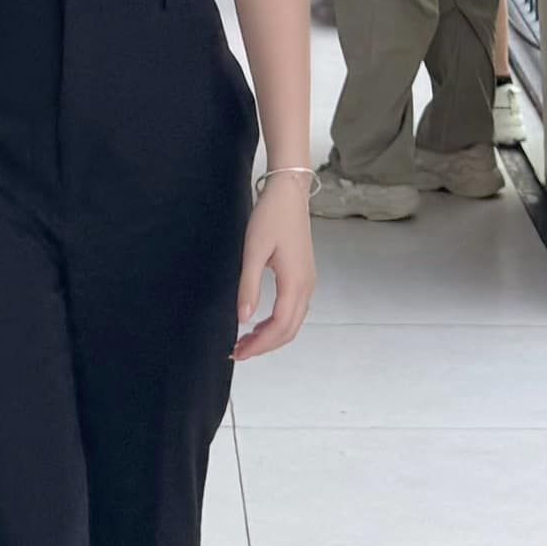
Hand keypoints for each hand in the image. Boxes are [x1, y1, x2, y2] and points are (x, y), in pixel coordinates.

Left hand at [233, 178, 316, 360]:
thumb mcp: (254, 251)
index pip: (279, 326)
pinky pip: (295, 310)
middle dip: (265, 345)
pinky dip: (278, 323)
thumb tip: (244, 318)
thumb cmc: (271, 217)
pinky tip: (260, 323)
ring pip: (294, 322)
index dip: (260, 344)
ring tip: (247, 340)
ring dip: (272, 336)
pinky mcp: (304, 276)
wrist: (289, 194)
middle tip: (239, 351)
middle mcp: (306, 286)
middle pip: (289, 330)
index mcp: (295, 282)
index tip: (238, 351)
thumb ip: (249, 286)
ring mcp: (308, 281)